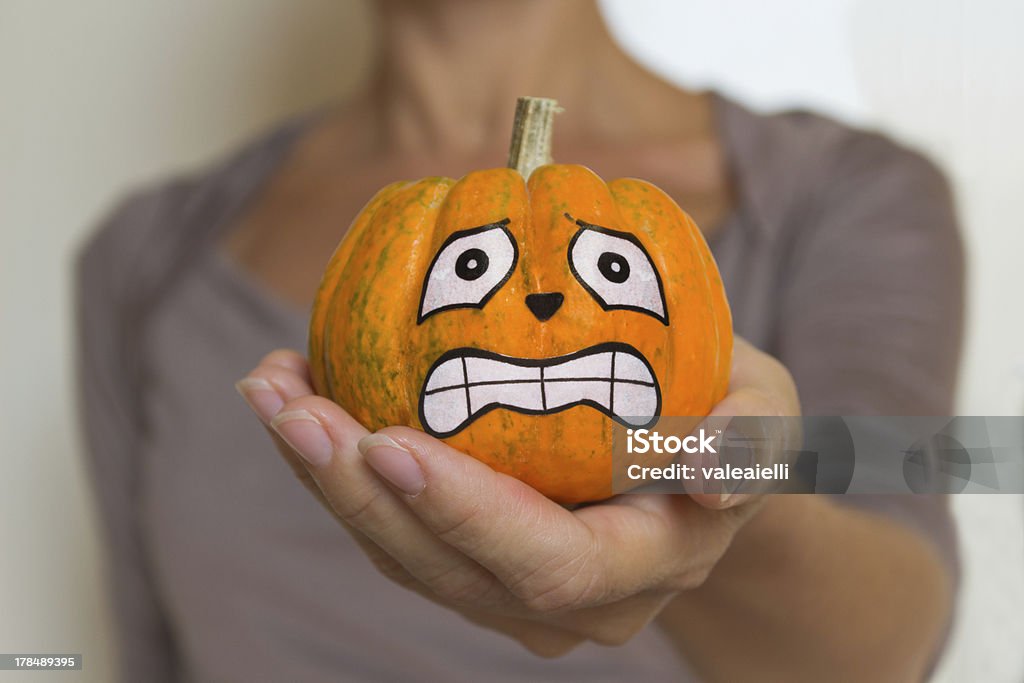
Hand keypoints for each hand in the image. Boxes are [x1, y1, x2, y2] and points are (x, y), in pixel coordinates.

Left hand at [235, 338, 799, 655]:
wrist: (692, 467)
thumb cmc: (728, 423)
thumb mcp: (768, 414)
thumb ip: (752, 441)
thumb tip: (715, 475)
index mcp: (639, 567)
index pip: (547, 564)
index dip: (467, 516)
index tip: (391, 441)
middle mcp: (567, 603)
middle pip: (447, 571)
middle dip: (359, 495)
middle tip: (295, 408)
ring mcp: (507, 589)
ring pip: (402, 553)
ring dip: (326, 477)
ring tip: (272, 388)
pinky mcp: (467, 558)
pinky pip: (392, 525)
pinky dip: (338, 466)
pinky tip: (299, 394)